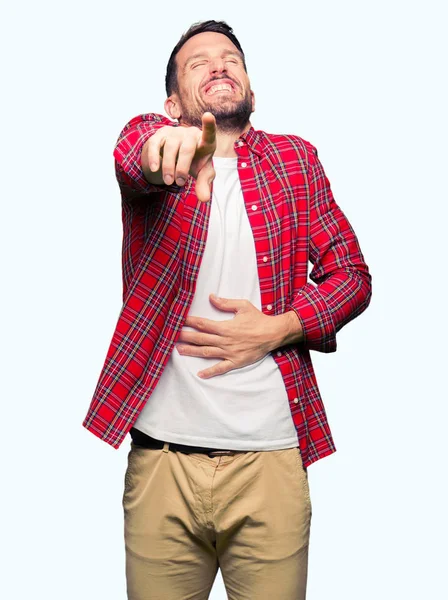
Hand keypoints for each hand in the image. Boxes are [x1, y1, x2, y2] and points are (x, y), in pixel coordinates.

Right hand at [144, 112, 216, 201]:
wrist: (177, 154)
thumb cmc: (195, 161)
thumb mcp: (202, 173)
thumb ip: (204, 184)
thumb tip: (204, 199)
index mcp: (204, 142)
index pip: (209, 134)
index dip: (209, 126)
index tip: (208, 116)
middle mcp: (190, 133)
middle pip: (187, 148)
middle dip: (182, 168)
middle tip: (179, 183)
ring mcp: (174, 133)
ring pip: (170, 147)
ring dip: (169, 166)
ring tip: (169, 181)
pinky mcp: (159, 135)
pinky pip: (155, 144)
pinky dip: (155, 157)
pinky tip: (155, 169)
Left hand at [175, 294, 300, 377]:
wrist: (273, 334)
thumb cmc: (258, 319)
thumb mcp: (242, 306)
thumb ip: (225, 303)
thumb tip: (211, 297)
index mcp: (225, 327)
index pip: (203, 324)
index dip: (189, 322)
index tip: (178, 320)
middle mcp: (225, 340)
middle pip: (201, 339)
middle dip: (185, 337)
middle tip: (171, 336)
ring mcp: (229, 352)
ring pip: (207, 352)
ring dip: (192, 351)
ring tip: (178, 350)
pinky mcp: (235, 361)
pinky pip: (221, 368)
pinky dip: (210, 372)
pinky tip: (200, 374)